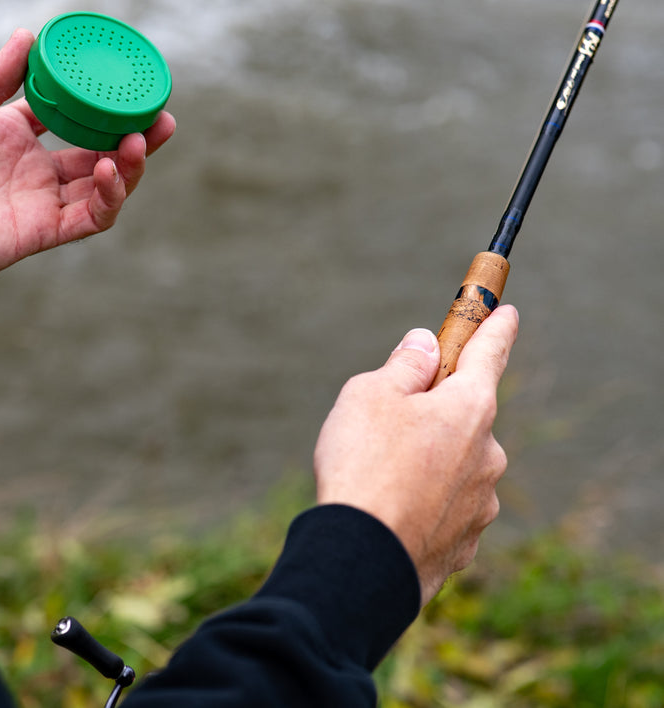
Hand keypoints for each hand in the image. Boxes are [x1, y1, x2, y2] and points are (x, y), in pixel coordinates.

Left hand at [0, 29, 175, 301]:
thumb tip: (29, 36)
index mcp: (12, 135)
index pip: (70, 116)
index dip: (99, 101)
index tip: (123, 79)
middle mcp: (34, 169)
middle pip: (101, 151)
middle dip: (136, 134)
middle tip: (161, 114)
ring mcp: (40, 202)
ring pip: (106, 185)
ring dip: (131, 164)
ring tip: (141, 139)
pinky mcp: (41, 232)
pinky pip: (91, 216)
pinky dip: (110, 196)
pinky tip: (112, 169)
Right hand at [313, 305, 517, 604]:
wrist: (361, 559)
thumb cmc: (363, 463)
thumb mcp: (370, 394)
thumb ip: (404, 366)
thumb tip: (425, 346)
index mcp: (469, 407)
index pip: (490, 353)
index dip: (497, 327)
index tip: (508, 312)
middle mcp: (487, 453)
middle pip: (465, 415)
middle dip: (436, 411)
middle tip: (389, 422)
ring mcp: (481, 503)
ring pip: (456, 465)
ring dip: (430, 461)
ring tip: (380, 477)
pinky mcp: (465, 545)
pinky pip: (448, 508)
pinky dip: (427, 503)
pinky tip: (393, 511)